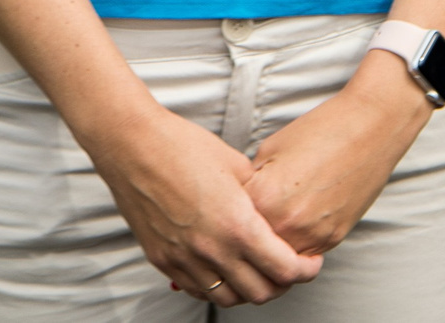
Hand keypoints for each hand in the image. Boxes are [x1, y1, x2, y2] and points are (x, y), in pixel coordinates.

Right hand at [88, 103, 322, 306]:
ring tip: (255, 270)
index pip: (284, 269)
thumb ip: (260, 195)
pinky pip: (196, 289)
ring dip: (248, 290)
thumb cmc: (183, 146)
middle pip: (260, 293)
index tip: (310, 262)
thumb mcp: (236, 165)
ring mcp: (184, 260)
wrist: (133, 145)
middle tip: (288, 267)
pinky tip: (222, 269)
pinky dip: (216, 286)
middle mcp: (212, 250)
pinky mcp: (162, 260)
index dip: (306, 270)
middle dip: (282, 284)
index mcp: (237, 225)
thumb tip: (275, 210)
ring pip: (227, 298)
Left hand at [245, 53, 432, 255]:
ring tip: (268, 224)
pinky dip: (294, 244)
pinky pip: (303, 253)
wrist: (372, 127)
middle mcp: (287, 223)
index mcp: (265, 197)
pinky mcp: (332, 238)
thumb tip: (238, 203)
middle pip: (252, 246)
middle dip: (246, 235)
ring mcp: (312, 235)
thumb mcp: (271, 149)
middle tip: (243, 222)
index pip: (230, 221)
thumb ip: (251, 182)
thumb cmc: (322, 130)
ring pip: (277, 258)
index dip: (226, 212)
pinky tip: (293, 222)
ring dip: (270, 246)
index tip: (225, 208)